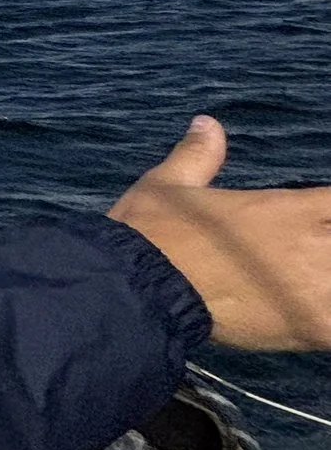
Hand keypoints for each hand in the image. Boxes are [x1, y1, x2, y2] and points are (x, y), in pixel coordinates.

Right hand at [109, 117, 330, 351]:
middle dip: (328, 248)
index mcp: (286, 207)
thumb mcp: (168, 182)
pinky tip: (315, 324)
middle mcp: (312, 242)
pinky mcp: (313, 326)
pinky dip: (328, 324)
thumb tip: (207, 123)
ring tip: (312, 291)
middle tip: (308, 260)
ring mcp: (316, 286)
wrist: (138, 285)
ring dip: (328, 286)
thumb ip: (198, 155)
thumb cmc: (152, 231)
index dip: (327, 212)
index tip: (316, 221)